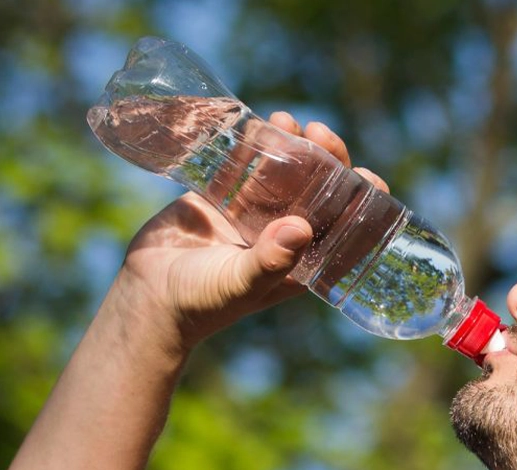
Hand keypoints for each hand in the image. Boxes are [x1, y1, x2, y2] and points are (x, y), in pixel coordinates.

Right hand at [113, 113, 387, 349]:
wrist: (148, 295)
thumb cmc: (201, 301)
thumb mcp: (239, 283)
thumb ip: (270, 260)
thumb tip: (302, 228)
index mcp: (301, 262)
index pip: (344, 230)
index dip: (362, 204)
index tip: (369, 177)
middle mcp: (284, 236)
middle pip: (318, 192)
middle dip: (326, 161)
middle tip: (319, 133)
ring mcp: (254, 215)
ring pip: (285, 173)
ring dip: (292, 145)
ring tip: (287, 120)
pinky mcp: (223, 199)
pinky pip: (246, 166)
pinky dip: (254, 145)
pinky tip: (259, 122)